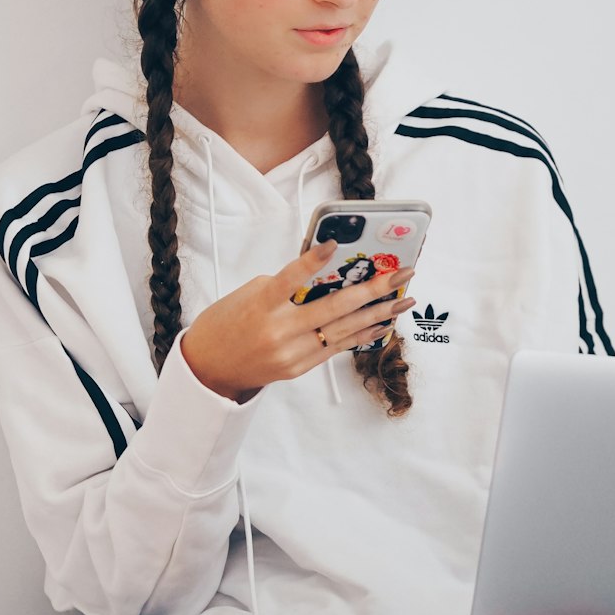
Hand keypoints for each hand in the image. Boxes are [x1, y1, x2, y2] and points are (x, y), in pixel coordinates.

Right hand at [180, 240, 415, 401]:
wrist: (209, 369)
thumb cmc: (227, 323)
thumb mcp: (247, 295)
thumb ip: (283, 285)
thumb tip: (324, 275)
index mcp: (260, 306)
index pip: (288, 279)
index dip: (310, 261)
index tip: (333, 244)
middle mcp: (279, 331)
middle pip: (333, 308)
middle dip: (373, 289)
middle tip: (403, 274)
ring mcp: (292, 353)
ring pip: (344, 330)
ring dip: (378, 313)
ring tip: (404, 299)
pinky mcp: (299, 368)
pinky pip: (337, 348)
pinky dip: (361, 334)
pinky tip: (383, 322)